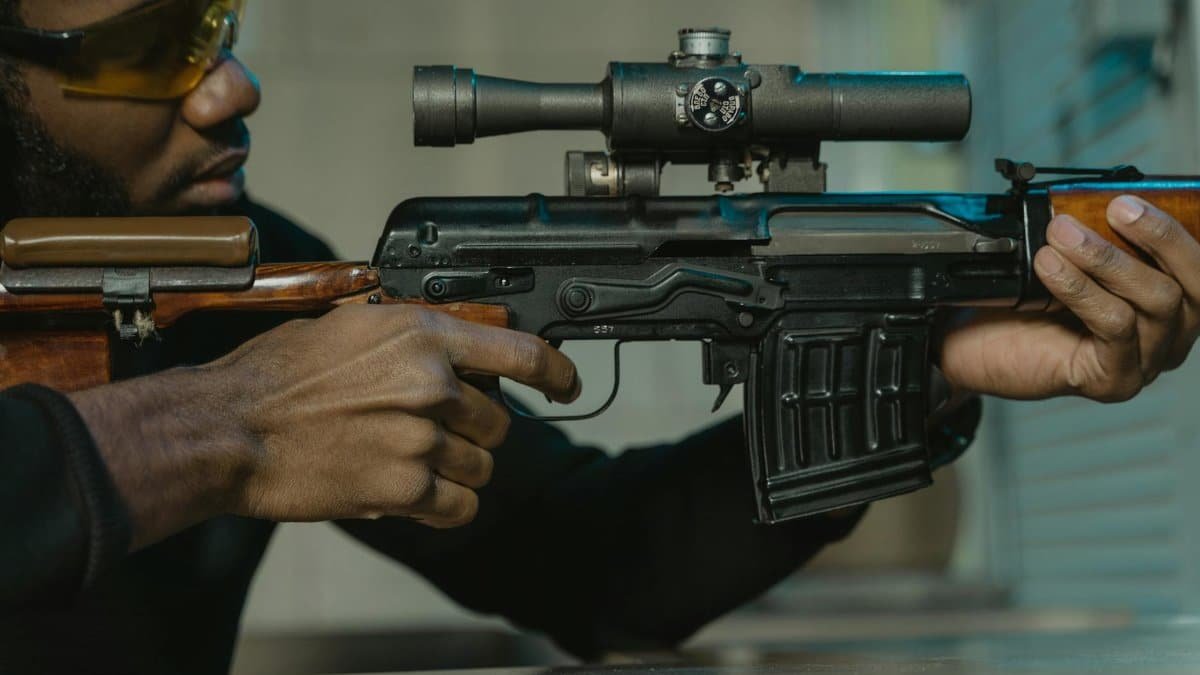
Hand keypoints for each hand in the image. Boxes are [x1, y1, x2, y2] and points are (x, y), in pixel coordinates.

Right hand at [207, 304, 579, 526]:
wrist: (230, 428)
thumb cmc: (277, 374)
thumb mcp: (349, 327)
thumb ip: (410, 336)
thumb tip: (456, 345)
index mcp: (420, 334)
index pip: (521, 352)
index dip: (556, 373)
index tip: (567, 386)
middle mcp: (431, 384)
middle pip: (497, 421)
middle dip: (473, 431)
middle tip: (429, 432)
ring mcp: (420, 438)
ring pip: (481, 466)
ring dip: (456, 470)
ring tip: (409, 463)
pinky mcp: (404, 490)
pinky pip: (460, 507)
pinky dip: (447, 507)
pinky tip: (418, 499)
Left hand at [941, 195, 1199, 400]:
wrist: (975, 344)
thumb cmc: (1028, 302)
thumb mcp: (1073, 260)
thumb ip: (1101, 235)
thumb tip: (1110, 197)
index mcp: (1172, 300)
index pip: (1197, 264)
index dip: (1178, 229)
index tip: (1140, 198)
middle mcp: (1171, 334)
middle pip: (1195, 282)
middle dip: (1159, 236)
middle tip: (1116, 207)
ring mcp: (1148, 361)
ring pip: (1157, 300)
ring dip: (1108, 259)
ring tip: (1063, 235)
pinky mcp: (1117, 380)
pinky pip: (1115, 325)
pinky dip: (1082, 288)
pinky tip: (1050, 267)